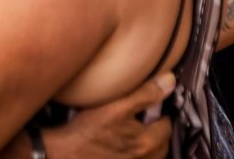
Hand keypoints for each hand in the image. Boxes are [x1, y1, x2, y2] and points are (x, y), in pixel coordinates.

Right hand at [46, 73, 174, 158]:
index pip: (167, 124)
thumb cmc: (86, 132)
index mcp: (147, 142)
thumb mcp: (116, 106)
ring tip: (133, 131)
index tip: (153, 107)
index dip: (160, 112)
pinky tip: (122, 146)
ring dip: (148, 144)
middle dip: (156, 129)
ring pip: (152, 155)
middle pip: (162, 142)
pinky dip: (136, 154)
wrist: (65, 153)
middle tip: (143, 118)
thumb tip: (168, 82)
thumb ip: (146, 94)